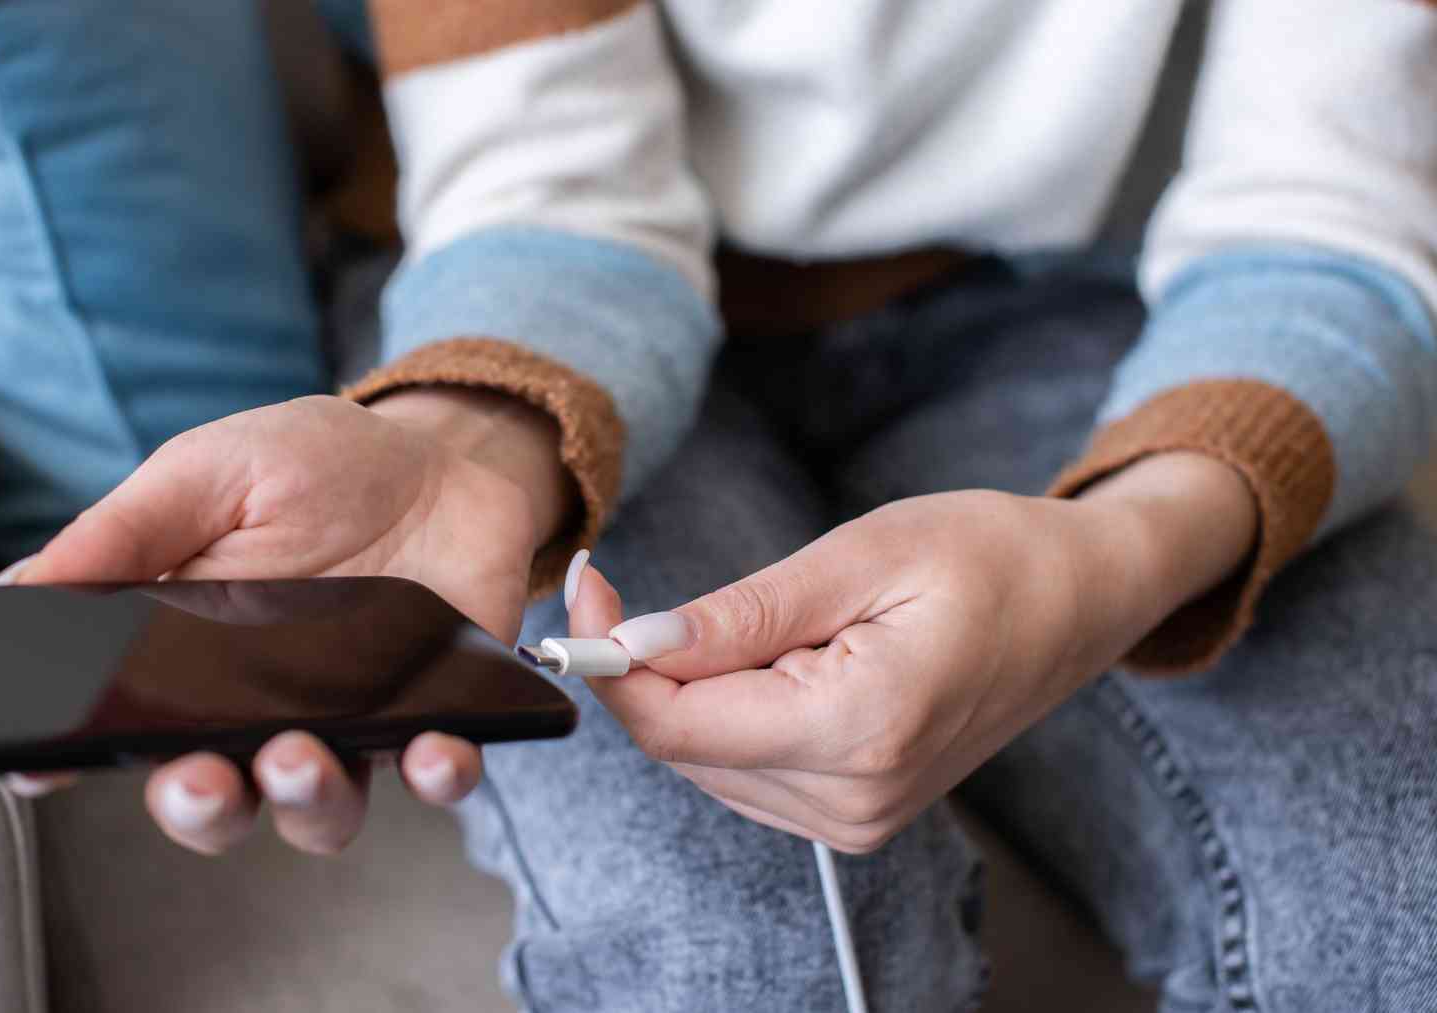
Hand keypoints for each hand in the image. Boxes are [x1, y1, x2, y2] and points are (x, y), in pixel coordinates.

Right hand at [4, 389, 575, 856]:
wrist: (437, 458)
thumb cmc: (309, 467)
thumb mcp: (208, 474)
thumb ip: (124, 533)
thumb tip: (15, 589)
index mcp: (179, 664)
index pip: (113, 732)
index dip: (68, 762)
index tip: (41, 766)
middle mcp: (256, 714)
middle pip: (211, 799)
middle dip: (198, 805)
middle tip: (200, 778)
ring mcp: (346, 725)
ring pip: (316, 810)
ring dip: (305, 800)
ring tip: (298, 755)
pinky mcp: (432, 720)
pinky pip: (435, 773)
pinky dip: (436, 773)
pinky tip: (431, 749)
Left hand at [576, 452, 1255, 852]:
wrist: (1085, 598)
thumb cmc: (990, 555)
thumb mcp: (860, 554)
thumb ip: (741, 613)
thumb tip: (633, 645)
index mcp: (858, 730)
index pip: (675, 725)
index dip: (608, 661)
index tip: (587, 586)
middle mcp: (853, 799)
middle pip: (681, 745)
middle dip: (647, 665)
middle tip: (653, 585)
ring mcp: (857, 818)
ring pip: (704, 759)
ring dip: (698, 685)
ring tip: (781, 618)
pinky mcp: (855, 812)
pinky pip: (744, 766)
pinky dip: (733, 707)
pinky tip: (787, 657)